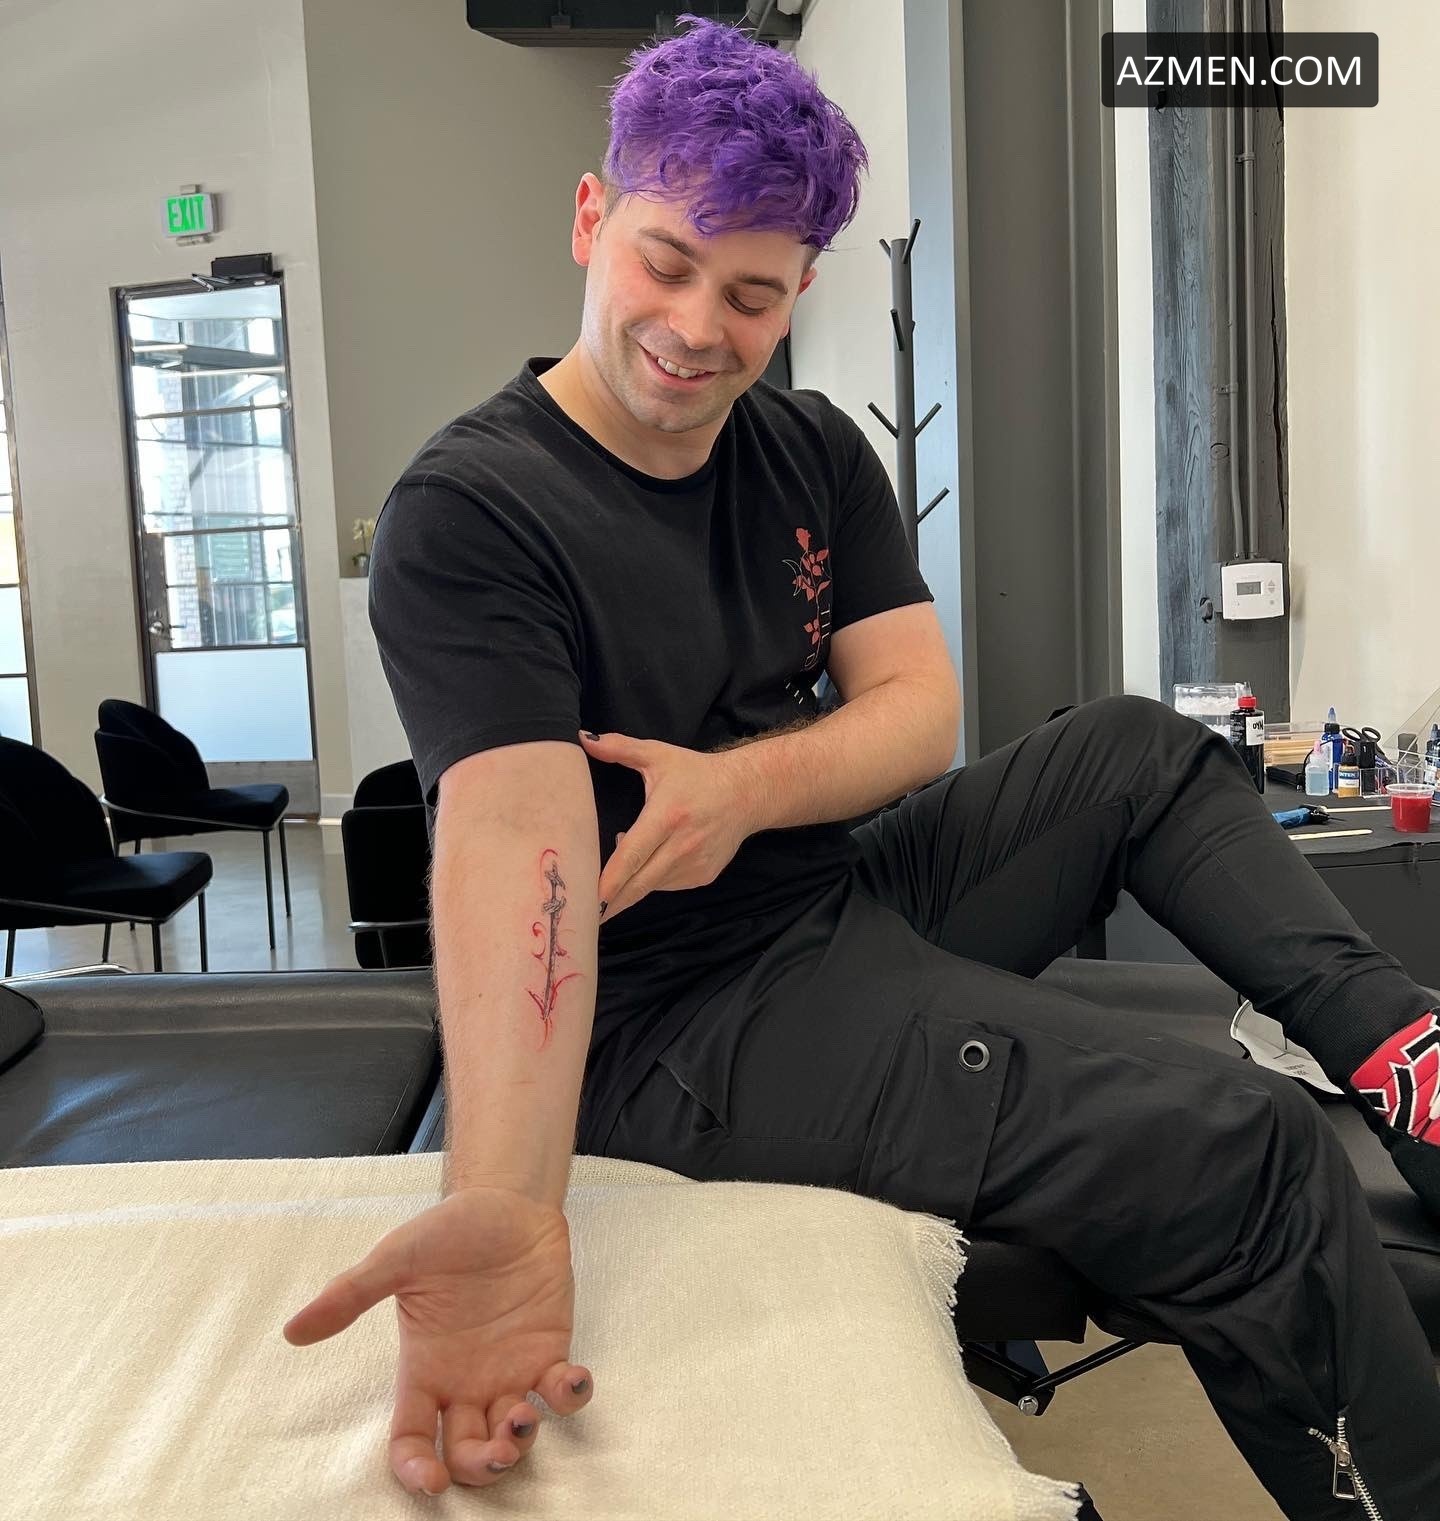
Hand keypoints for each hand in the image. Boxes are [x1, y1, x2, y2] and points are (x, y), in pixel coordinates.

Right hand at [282, 1185, 592, 1495]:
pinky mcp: (549, 1351)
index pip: (412, 1439)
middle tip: (497, 1447)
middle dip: (482, 1465)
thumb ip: (351, 1294)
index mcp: (424, 1369)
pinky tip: (571, 1379)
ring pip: (513, 1435)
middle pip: (467, 1453)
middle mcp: (466, 1381)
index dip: (418, 1469)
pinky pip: (562, 1390)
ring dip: (522, 1440)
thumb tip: (294, 1330)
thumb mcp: (397, 1258)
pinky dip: (571, 1395)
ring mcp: (510, 1370)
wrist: (506, 1202)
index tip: (433, 1480)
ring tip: (524, 1416)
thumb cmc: (447, 1232)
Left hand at [579, 729, 754, 921]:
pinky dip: (650, 880)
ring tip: (616, 872)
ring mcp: (695, 864)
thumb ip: (620, 748)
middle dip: (610, 902)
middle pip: (639, 884)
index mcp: (667, 815)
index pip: (633, 854)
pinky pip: (666, 886)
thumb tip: (583, 740)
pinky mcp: (703, 876)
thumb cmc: (697, 774)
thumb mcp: (659, 755)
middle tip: (584, 916)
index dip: (610, 880)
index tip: (590, 897)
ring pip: (651, 887)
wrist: (746, 793)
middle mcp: (683, 845)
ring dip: (629, 885)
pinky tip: (647, 862)